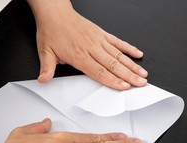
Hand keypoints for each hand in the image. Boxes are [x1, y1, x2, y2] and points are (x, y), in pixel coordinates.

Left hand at [27, 0, 147, 89]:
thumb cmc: (51, 31)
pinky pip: (118, 42)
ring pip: (119, 55)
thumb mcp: (45, 51)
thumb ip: (46, 68)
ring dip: (132, 65)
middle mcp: (91, 48)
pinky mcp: (102, 33)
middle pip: (114, 65)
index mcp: (79, 55)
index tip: (125, 86)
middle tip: (141, 84)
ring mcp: (98, 40)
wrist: (55, 12)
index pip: (99, 71)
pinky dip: (129, 48)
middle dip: (129, 76)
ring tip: (143, 74)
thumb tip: (43, 80)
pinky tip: (138, 54)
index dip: (113, 80)